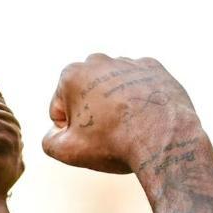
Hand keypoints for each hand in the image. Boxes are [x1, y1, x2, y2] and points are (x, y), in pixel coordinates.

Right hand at [42, 54, 197, 173]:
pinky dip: (139, 100)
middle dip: (92, 113)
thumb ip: (49, 140)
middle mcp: (98, 60)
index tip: (90, 138)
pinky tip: (145, 117)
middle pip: (85, 96)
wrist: (164, 139)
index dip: (71, 131)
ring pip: (112, 90)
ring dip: (115, 106)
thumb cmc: (113, 143)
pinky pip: (138, 87)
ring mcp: (128, 62)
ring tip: (129, 127)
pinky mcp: (154, 68)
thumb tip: (55, 133)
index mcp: (71, 75)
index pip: (59, 110)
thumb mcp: (67, 151)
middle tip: (108, 134)